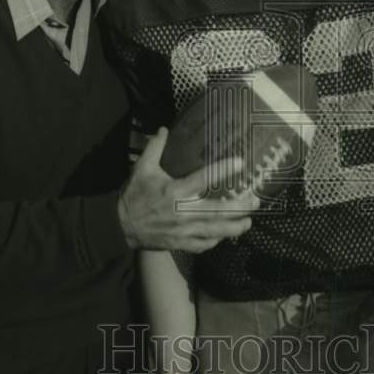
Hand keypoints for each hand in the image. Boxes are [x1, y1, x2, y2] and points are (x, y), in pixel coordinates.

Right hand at [118, 127, 257, 252]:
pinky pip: (204, 244)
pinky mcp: (180, 244)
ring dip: (234, 228)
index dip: (223, 170)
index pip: (203, 179)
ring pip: (215, 231)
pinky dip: (217, 240)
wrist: (118, 226)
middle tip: (255, 201)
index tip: (240, 162)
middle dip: (239, 207)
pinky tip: (226, 235)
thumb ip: (154, 148)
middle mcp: (182, 212)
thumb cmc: (132, 196)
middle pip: (217, 211)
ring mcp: (183, 231)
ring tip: (248, 222)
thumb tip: (164, 129)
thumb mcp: (142, 169)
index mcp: (174, 191)